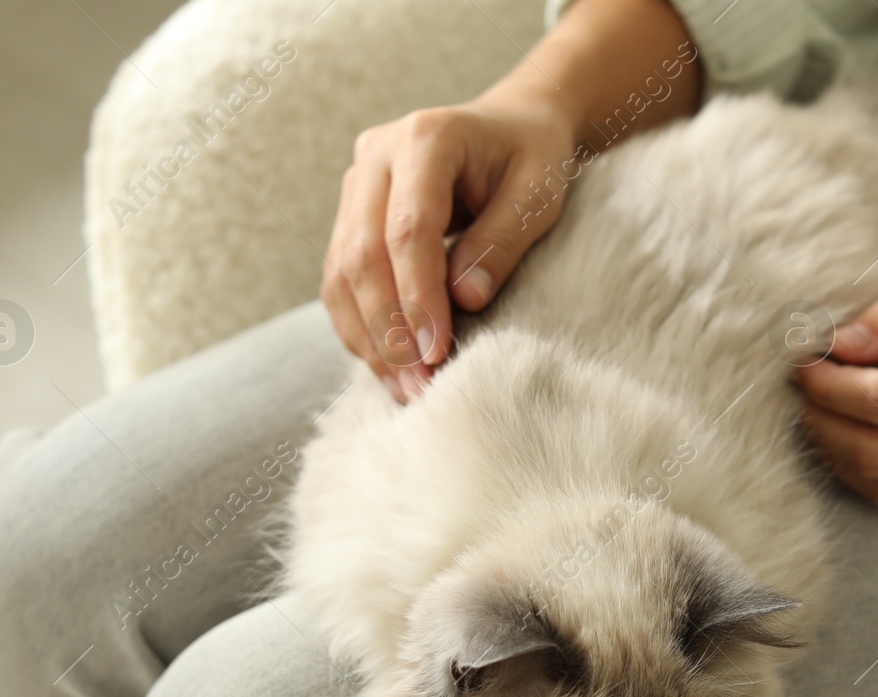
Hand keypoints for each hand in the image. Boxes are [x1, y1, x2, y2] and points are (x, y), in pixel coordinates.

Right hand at [321, 89, 578, 401]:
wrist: (511, 127)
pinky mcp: (350, 217)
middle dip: (388, 329)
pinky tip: (390, 368)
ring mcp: (356, 186)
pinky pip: (340, 281)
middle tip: (419, 385)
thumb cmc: (531, 158)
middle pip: (362, 255)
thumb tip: (463, 299)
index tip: (437, 352)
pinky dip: (361, 328)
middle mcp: (375, 157)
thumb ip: (502, 241)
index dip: (418, 296)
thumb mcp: (537, 194)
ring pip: (341, 274)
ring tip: (405, 389)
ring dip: (369, 338)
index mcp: (424, 138)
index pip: (408, 229)